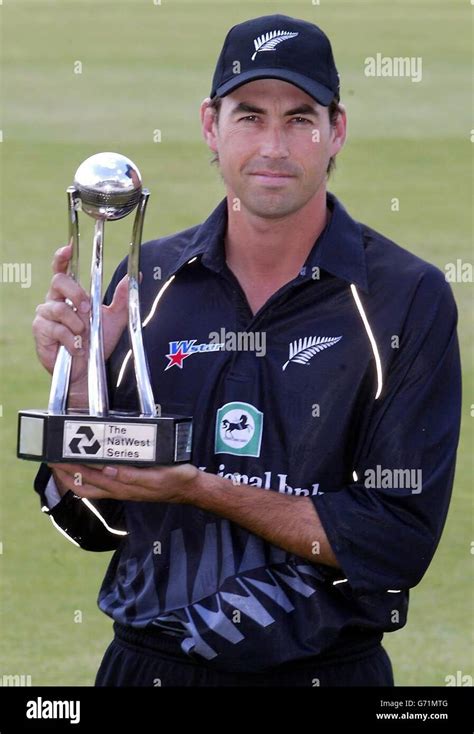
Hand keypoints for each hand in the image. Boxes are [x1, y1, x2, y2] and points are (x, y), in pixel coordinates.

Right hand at [32, 243, 128, 386]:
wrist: (89, 370)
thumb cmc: (98, 343)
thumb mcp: (116, 318)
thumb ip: (122, 297)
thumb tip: (136, 275)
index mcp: (70, 294)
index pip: (62, 269)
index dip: (62, 257)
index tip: (68, 248)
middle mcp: (55, 300)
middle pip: (58, 281)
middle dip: (76, 294)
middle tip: (89, 309)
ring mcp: (45, 315)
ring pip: (58, 308)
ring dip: (76, 323)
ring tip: (83, 335)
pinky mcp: (41, 331)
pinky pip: (56, 329)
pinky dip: (71, 340)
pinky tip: (77, 348)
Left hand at [49, 462, 199, 502]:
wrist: (190, 489)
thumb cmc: (176, 479)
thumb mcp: (157, 476)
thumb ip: (132, 476)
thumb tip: (107, 470)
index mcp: (122, 486)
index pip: (87, 480)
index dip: (69, 470)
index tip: (55, 458)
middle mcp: (118, 489)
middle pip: (83, 485)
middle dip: (64, 473)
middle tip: (51, 458)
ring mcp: (122, 489)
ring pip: (90, 486)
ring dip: (73, 475)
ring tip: (63, 461)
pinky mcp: (127, 485)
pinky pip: (101, 483)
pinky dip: (88, 476)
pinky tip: (87, 466)